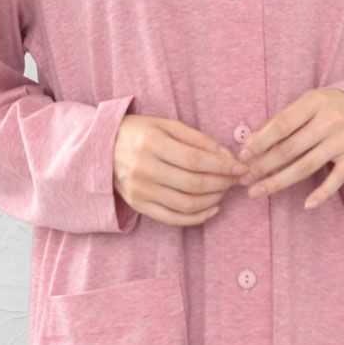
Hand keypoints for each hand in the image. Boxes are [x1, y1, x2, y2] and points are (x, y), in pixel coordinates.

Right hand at [113, 115, 249, 226]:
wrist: (103, 148)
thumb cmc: (141, 132)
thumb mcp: (168, 125)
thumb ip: (199, 138)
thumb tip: (228, 156)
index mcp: (152, 144)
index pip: (195, 160)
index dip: (222, 166)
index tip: (240, 167)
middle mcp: (144, 169)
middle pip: (193, 184)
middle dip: (221, 183)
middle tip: (234, 179)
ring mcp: (140, 191)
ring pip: (186, 204)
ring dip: (213, 200)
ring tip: (224, 191)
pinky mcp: (138, 206)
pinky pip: (172, 219)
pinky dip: (197, 218)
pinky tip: (212, 209)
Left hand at [236, 88, 343, 208]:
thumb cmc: (325, 107)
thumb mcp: (303, 104)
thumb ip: (276, 122)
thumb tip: (249, 143)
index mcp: (314, 102)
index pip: (282, 125)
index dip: (260, 142)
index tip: (242, 156)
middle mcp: (330, 120)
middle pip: (291, 149)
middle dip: (264, 166)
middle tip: (244, 179)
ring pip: (307, 166)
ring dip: (279, 181)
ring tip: (258, 191)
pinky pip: (337, 179)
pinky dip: (322, 193)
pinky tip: (306, 205)